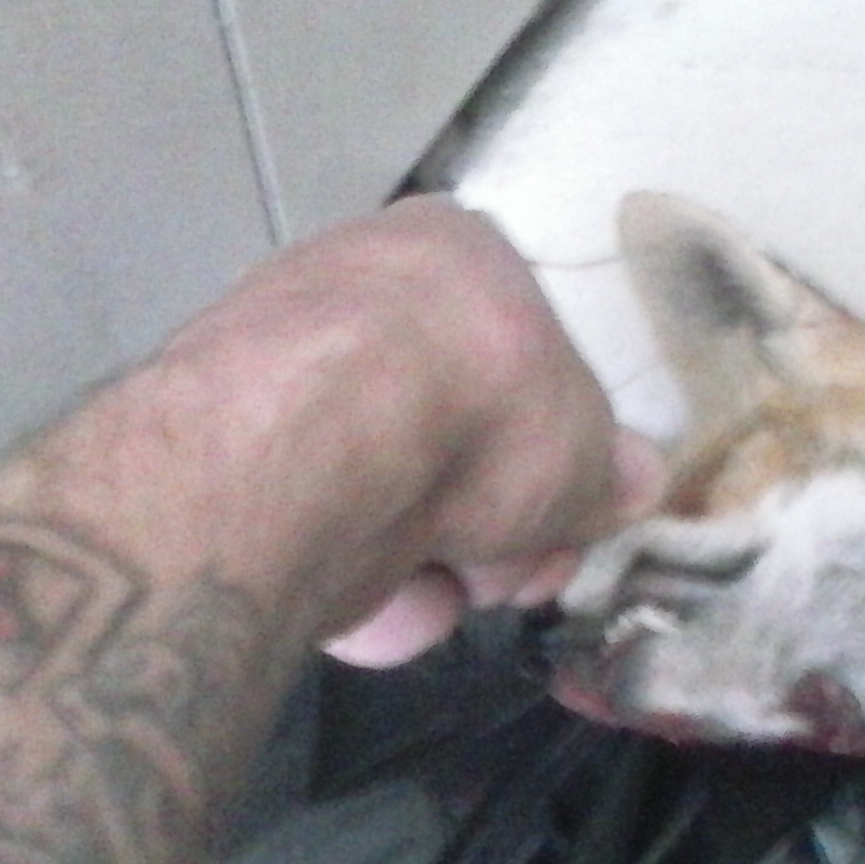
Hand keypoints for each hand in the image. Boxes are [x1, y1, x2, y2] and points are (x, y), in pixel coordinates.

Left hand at [141, 194, 666, 666]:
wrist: (317, 446)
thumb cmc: (480, 406)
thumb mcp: (587, 451)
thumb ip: (610, 473)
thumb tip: (635, 480)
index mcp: (451, 254)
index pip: (520, 357)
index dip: (555, 454)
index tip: (570, 516)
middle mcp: (357, 296)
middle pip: (454, 442)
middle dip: (497, 529)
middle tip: (518, 575)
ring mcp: (283, 379)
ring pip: (389, 503)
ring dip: (436, 568)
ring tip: (449, 590)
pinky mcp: (229, 466)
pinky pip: (322, 539)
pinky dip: (359, 583)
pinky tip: (384, 608)